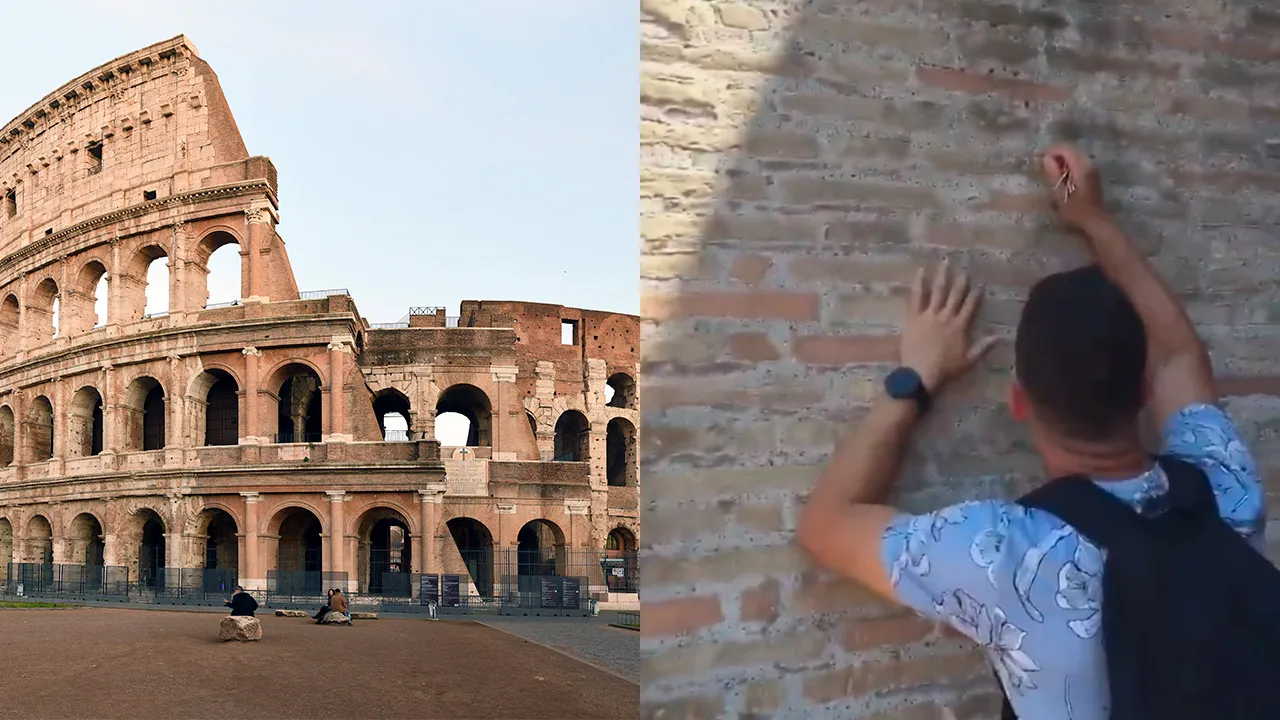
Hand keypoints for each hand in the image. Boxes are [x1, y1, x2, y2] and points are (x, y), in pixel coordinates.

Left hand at [899, 262, 997, 389]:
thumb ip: (983, 347)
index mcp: (960, 326)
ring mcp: (930, 314)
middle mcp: (946, 316)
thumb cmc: (945, 369)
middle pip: (955, 295)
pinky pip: (916, 297)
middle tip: (964, 268)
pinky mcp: (914, 316)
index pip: (970, 306)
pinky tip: (920, 271)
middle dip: (960, 281)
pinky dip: (919, 283)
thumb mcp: (969, 360)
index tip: (980, 284)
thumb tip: (1000, 337)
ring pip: (938, 291)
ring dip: (942, 276)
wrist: (921, 372)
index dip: (976, 295)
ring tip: (945, 262)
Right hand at [1040, 143, 1106, 230]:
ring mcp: (1092, 169)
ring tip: (1048, 166)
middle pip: (1071, 149)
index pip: (1066, 150)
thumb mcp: (1060, 195)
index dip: (1051, 150)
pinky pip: (1078, 161)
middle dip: (1056, 152)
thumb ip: (1053, 175)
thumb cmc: (1076, 211)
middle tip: (1041, 160)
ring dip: (1061, 157)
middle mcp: (1089, 164)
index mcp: (1082, 168)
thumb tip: (1046, 159)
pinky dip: (1068, 163)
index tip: (1038, 155)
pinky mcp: (1092, 174)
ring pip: (1075, 154)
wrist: (1094, 221)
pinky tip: (1060, 172)